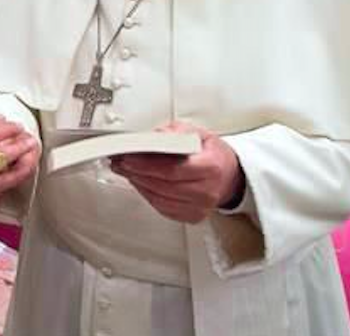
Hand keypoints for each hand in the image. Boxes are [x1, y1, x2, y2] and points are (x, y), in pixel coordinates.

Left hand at [109, 121, 243, 223]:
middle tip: (119, 162)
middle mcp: (207, 191)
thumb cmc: (214, 154)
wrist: (230, 176)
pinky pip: (163, 208)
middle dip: (136, 173)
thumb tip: (152, 137)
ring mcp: (200, 207)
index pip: (172, 169)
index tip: (128, 158)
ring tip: (126, 170)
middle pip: (163, 186)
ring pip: (160, 199)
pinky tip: (140, 182)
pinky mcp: (192, 217)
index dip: (146, 165)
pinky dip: (147, 194)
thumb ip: (175, 132)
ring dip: (138, 184)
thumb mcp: (199, 133)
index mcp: (211, 167)